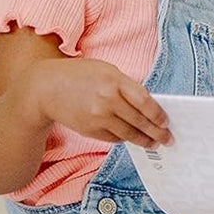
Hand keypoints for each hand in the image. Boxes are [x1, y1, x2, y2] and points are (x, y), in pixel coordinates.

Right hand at [23, 57, 171, 147]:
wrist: (45, 88)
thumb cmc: (79, 75)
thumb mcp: (105, 70)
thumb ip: (127, 85)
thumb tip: (150, 105)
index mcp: (113, 81)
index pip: (144, 101)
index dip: (158, 114)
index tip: (166, 122)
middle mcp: (106, 100)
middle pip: (139, 121)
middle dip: (157, 133)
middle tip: (168, 139)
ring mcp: (98, 117)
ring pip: (128, 134)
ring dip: (144, 140)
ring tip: (154, 143)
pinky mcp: (90, 130)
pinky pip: (114, 138)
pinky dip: (124, 138)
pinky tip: (131, 138)